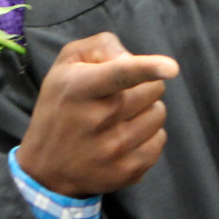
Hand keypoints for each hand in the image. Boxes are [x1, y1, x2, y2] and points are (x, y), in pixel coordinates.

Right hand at [16, 32, 179, 197]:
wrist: (46, 168)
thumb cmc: (60, 106)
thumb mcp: (65, 65)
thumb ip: (100, 47)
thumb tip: (132, 58)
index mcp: (80, 89)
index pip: (118, 75)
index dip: (147, 68)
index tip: (172, 67)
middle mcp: (98, 119)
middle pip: (152, 89)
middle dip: (142, 86)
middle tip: (119, 95)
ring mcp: (114, 149)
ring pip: (158, 114)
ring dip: (146, 110)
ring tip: (120, 118)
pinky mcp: (128, 171)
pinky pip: (159, 141)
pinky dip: (148, 135)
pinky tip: (125, 138)